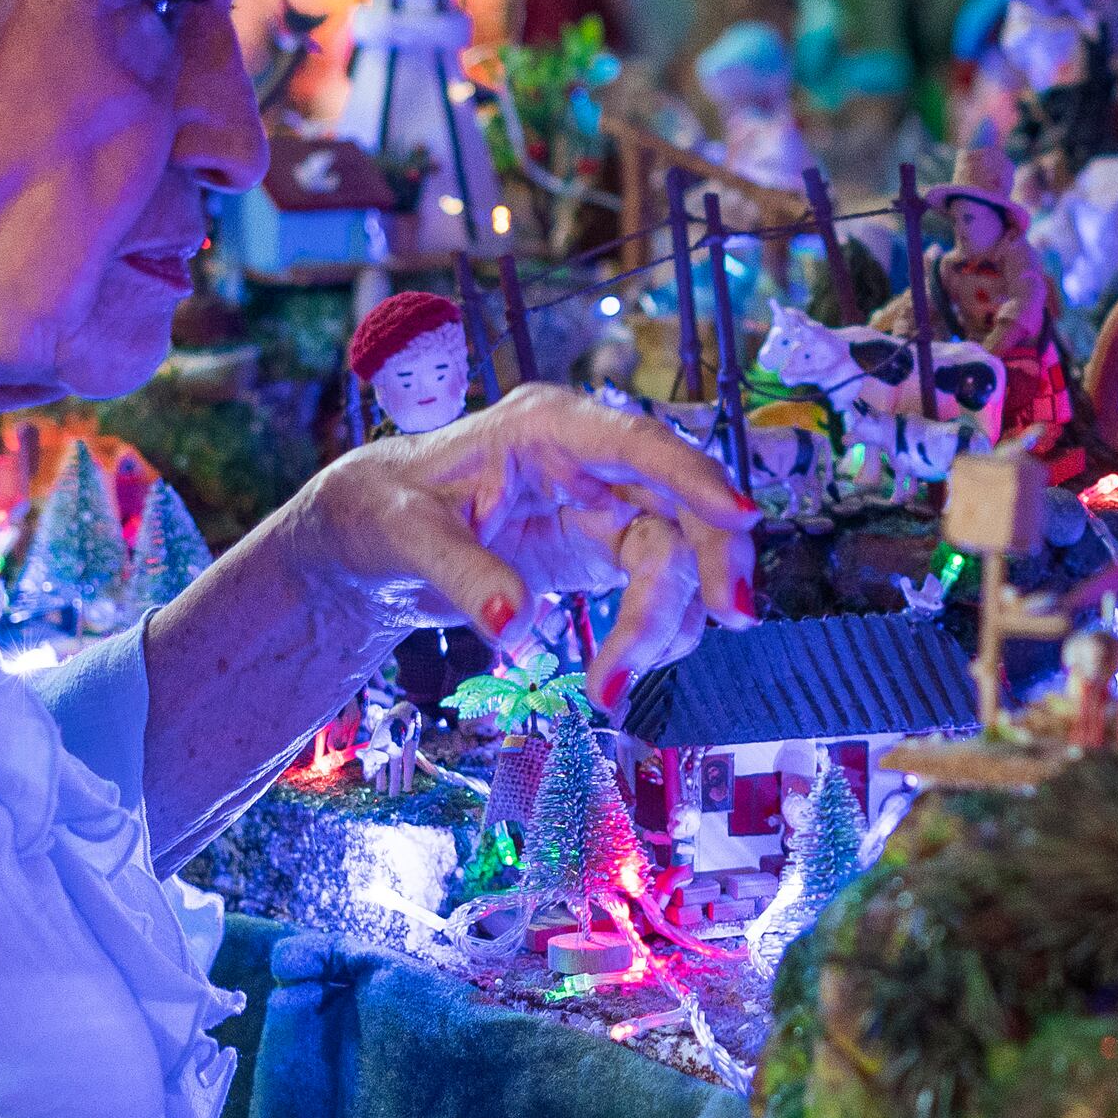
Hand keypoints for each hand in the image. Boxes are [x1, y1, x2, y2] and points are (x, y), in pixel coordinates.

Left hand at [261, 383, 756, 691]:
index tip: (742, 517)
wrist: (374, 538)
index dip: (693, 477)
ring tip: (610, 689)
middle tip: (729, 622)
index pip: (635, 442)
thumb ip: (462, 575)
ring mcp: (606, 504)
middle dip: (711, 565)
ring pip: (678, 555)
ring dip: (669, 624)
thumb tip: (518, 627)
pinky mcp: (607, 549)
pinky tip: (614, 675)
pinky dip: (653, 635)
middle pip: (682, 504)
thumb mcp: (406, 536)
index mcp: (545, 428)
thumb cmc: (384, 509)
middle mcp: (591, 461)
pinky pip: (658, 588)